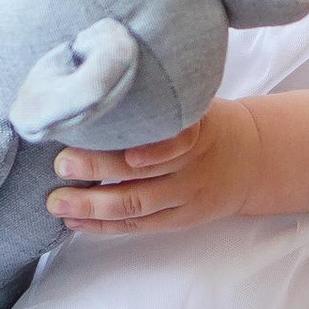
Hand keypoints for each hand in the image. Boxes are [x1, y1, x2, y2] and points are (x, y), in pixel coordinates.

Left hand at [48, 102, 261, 234]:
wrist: (251, 159)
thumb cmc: (207, 123)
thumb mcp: (195, 104)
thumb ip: (159, 102)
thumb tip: (98, 83)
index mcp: (197, 130)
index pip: (175, 139)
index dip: (151, 147)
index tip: (116, 141)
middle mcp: (192, 165)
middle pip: (144, 173)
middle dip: (99, 169)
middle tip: (62, 163)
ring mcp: (186, 196)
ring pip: (137, 205)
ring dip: (93, 205)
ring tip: (57, 202)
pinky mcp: (180, 219)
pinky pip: (138, 226)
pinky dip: (103, 226)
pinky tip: (74, 221)